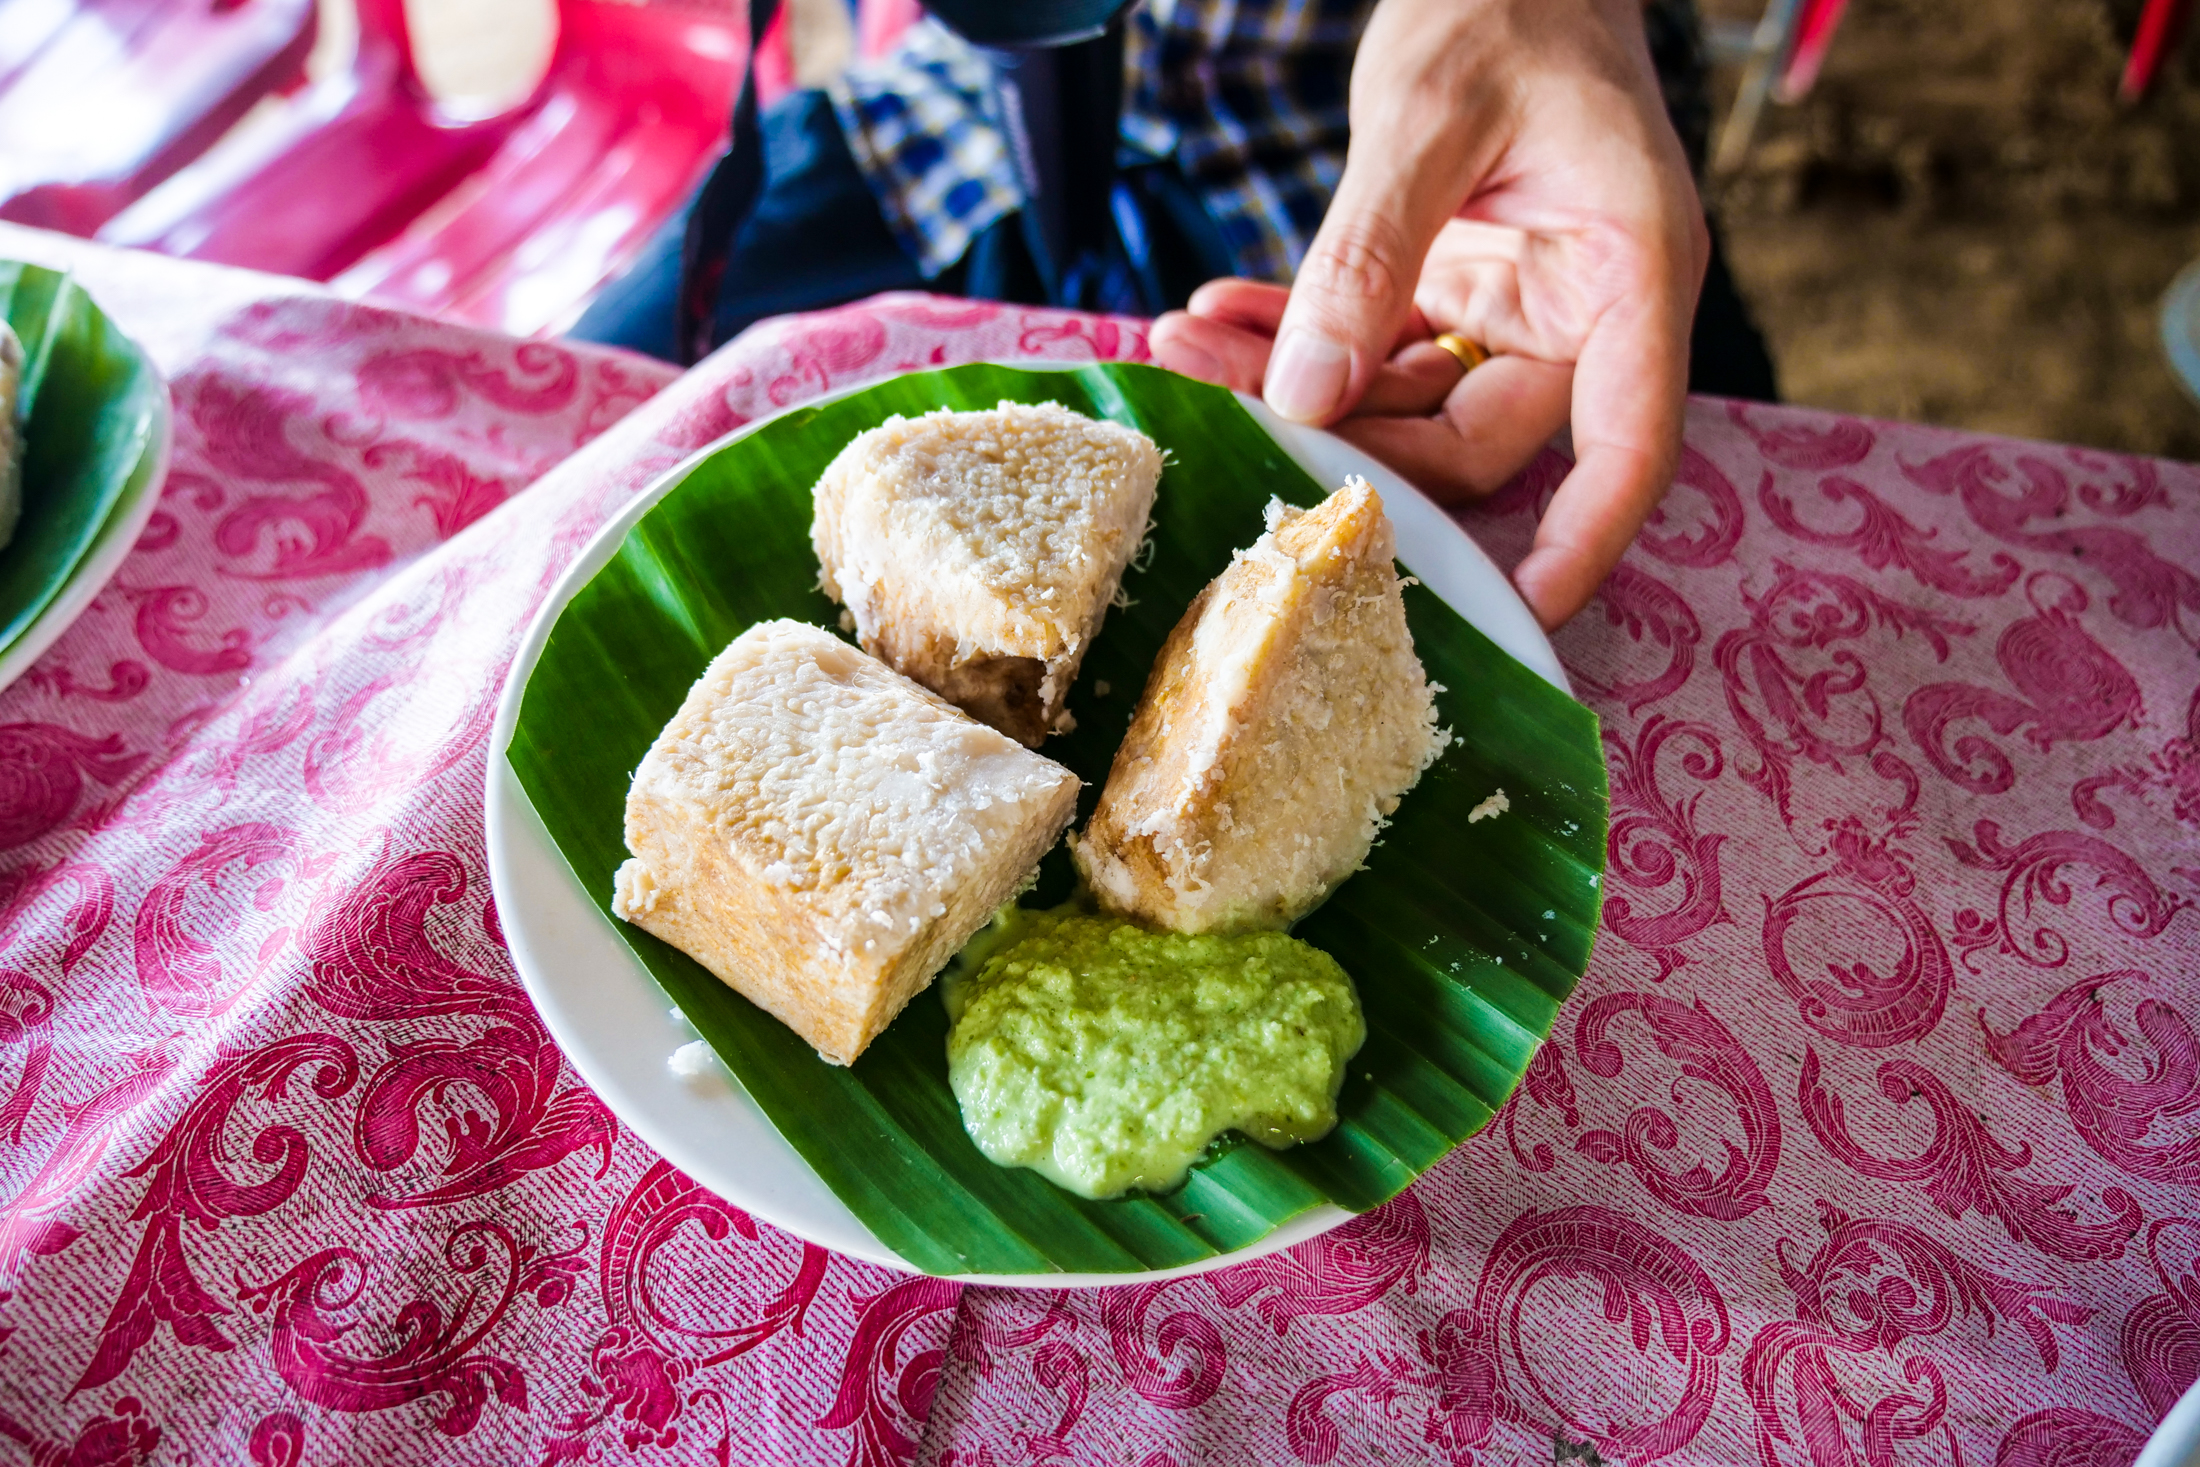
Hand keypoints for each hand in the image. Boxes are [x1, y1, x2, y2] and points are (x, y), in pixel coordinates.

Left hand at [1148, 0, 1707, 628]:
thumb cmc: (1506, 0)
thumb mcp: (1427, 118)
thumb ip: (1368, 258)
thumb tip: (1308, 396)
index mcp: (1631, 276)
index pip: (1626, 452)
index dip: (1578, 548)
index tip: (1518, 618)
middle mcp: (1585, 310)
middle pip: (1474, 443)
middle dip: (1345, 437)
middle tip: (1221, 399)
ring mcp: (1519, 306)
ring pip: (1406, 403)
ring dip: (1297, 383)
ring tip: (1190, 340)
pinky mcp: (1462, 288)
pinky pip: (1378, 348)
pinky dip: (1302, 336)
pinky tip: (1220, 314)